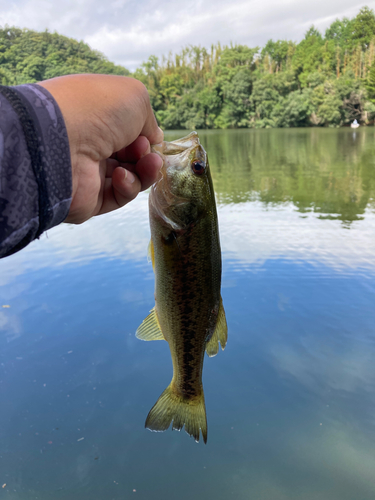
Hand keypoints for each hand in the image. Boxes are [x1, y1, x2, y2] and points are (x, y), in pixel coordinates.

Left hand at [38, 74, 163, 223]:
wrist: (60, 140)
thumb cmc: (96, 109)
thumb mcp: (134, 97)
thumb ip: (150, 119)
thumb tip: (154, 139)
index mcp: (95, 117)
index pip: (127, 131)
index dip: (144, 136)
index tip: (151, 136)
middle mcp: (90, 144)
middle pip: (131, 156)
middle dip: (146, 154)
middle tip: (147, 151)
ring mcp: (89, 172)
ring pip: (130, 177)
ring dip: (144, 171)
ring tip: (148, 163)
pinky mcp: (90, 199)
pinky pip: (118, 196)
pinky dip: (127, 186)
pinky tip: (121, 176)